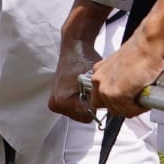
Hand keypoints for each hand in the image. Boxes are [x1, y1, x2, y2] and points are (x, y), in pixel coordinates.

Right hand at [50, 2, 112, 122]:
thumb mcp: (93, 79)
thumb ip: (97, 98)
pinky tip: (83, 87)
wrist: (75, 46)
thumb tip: (107, 110)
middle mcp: (55, 104)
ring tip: (87, 87)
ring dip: (87, 102)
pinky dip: (82, 99)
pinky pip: (76, 107)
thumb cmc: (84, 58)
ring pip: (80, 113)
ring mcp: (55, 102)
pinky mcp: (58, 99)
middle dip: (90, 104)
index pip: (87, 116)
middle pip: (82, 116)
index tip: (97, 92)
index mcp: (61, 100)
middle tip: (92, 88)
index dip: (96, 104)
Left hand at [86, 8, 163, 119]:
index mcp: (99, 72)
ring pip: (119, 111)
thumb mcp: (123, 66)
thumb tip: (129, 90)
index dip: (114, 102)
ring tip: (142, 101)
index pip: (100, 97)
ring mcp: (107, 89)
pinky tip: (144, 101)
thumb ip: (120, 79)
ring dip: (132, 109)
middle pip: (107, 107)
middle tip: (135, 103)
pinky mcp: (118, 95)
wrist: (148, 45)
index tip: (125, 102)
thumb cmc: (141, 50)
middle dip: (123, 108)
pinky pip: (129, 110)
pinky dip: (139, 109)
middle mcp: (99, 80)